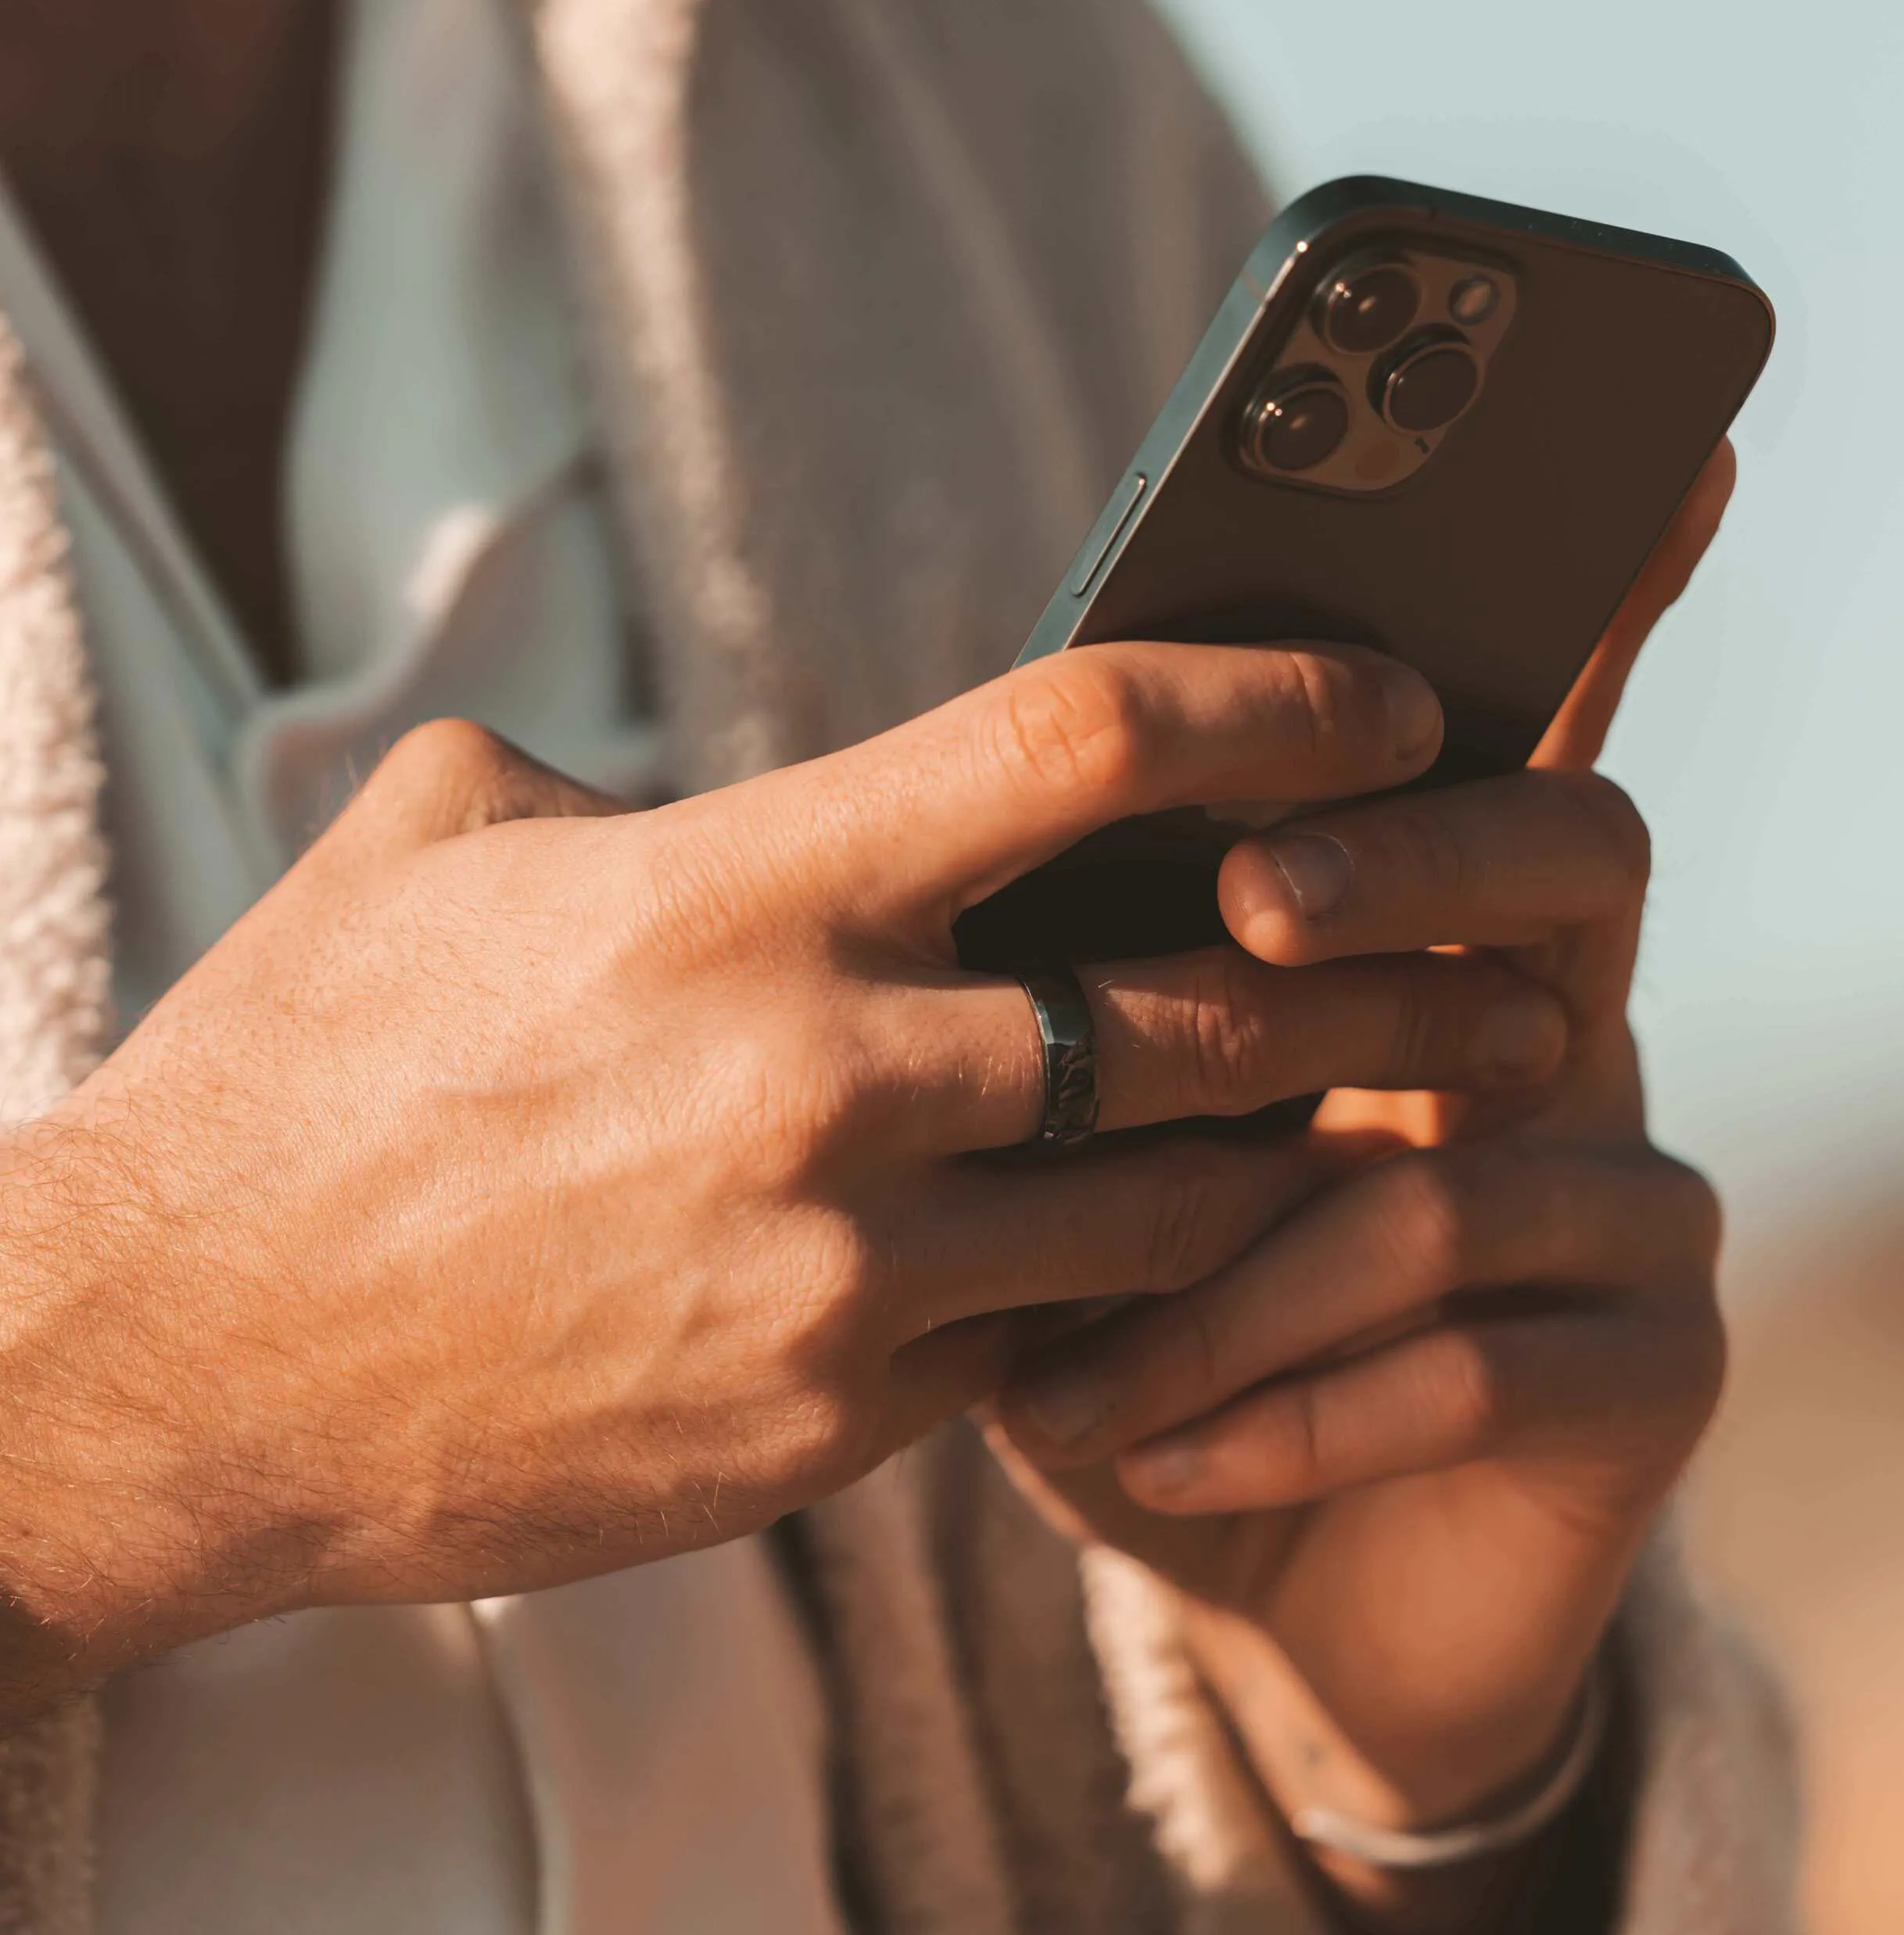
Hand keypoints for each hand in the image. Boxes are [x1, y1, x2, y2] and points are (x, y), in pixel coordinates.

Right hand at [0, 638, 1571, 1721]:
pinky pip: (1056, 1339)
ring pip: (1176, 1199)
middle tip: (1505, 958)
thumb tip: (754, 778)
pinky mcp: (831, 1425)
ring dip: (1303, 1152)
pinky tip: (1204, 1255)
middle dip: (1383, 977)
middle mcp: (823, 1075)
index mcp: (739, 886)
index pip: (1080, 742)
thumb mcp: (449, 849)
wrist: (181, 1369)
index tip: (1390, 695)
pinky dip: (1145, 1287)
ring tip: (1405, 1119)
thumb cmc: (304, 1070)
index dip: (1268, 699)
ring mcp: (840, 1270)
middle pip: (1202, 1003)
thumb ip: (635, 787)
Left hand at [993, 445, 1737, 1910]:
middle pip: (1567, 856)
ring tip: (1081, 1369)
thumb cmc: (1128, 1321)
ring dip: (1254, 1264)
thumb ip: (1040, 994)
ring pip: (1491, 1149)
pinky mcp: (1650, 1365)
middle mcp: (1549, 1029)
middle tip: (1256, 895)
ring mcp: (1619, 1196)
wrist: (1241, 1555)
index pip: (1500, 733)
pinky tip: (1156, 1452)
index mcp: (1416, 944)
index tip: (1578, 477)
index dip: (1577, 601)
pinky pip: (1493, 1350)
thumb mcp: (1062, 1151)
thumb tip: (896, 846)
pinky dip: (1298, 1402)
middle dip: (1419, 857)